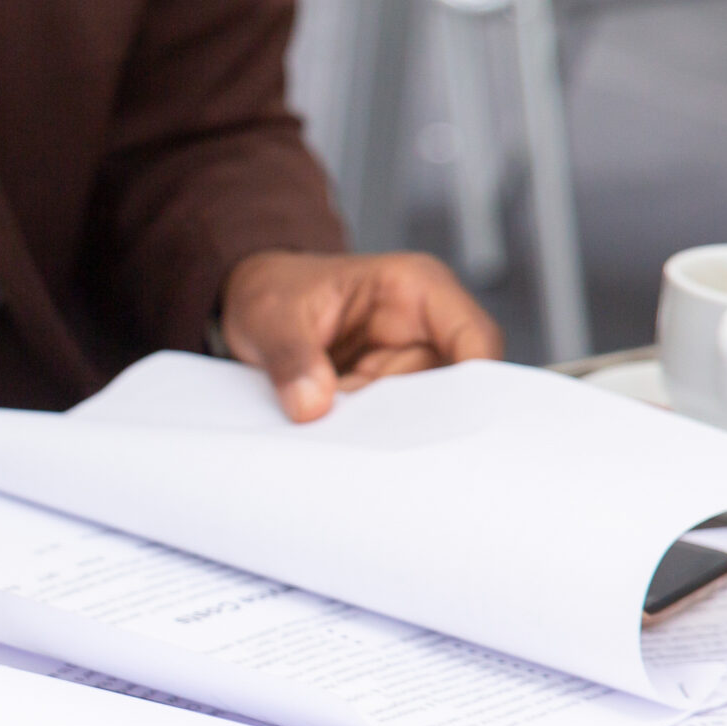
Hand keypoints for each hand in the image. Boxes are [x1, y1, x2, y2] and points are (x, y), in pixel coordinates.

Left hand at [219, 250, 503, 422]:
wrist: (252, 301)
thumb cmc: (272, 290)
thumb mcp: (270, 316)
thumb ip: (291, 358)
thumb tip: (313, 407)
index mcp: (414, 288)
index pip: (474, 337)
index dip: (474, 382)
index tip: (448, 423)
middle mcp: (421, 327)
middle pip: (449, 387)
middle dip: (412, 417)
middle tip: (367, 436)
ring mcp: (403, 363)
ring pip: (416, 413)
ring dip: (376, 427)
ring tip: (329, 423)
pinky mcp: (381, 392)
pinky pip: (385, 423)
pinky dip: (360, 433)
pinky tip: (331, 434)